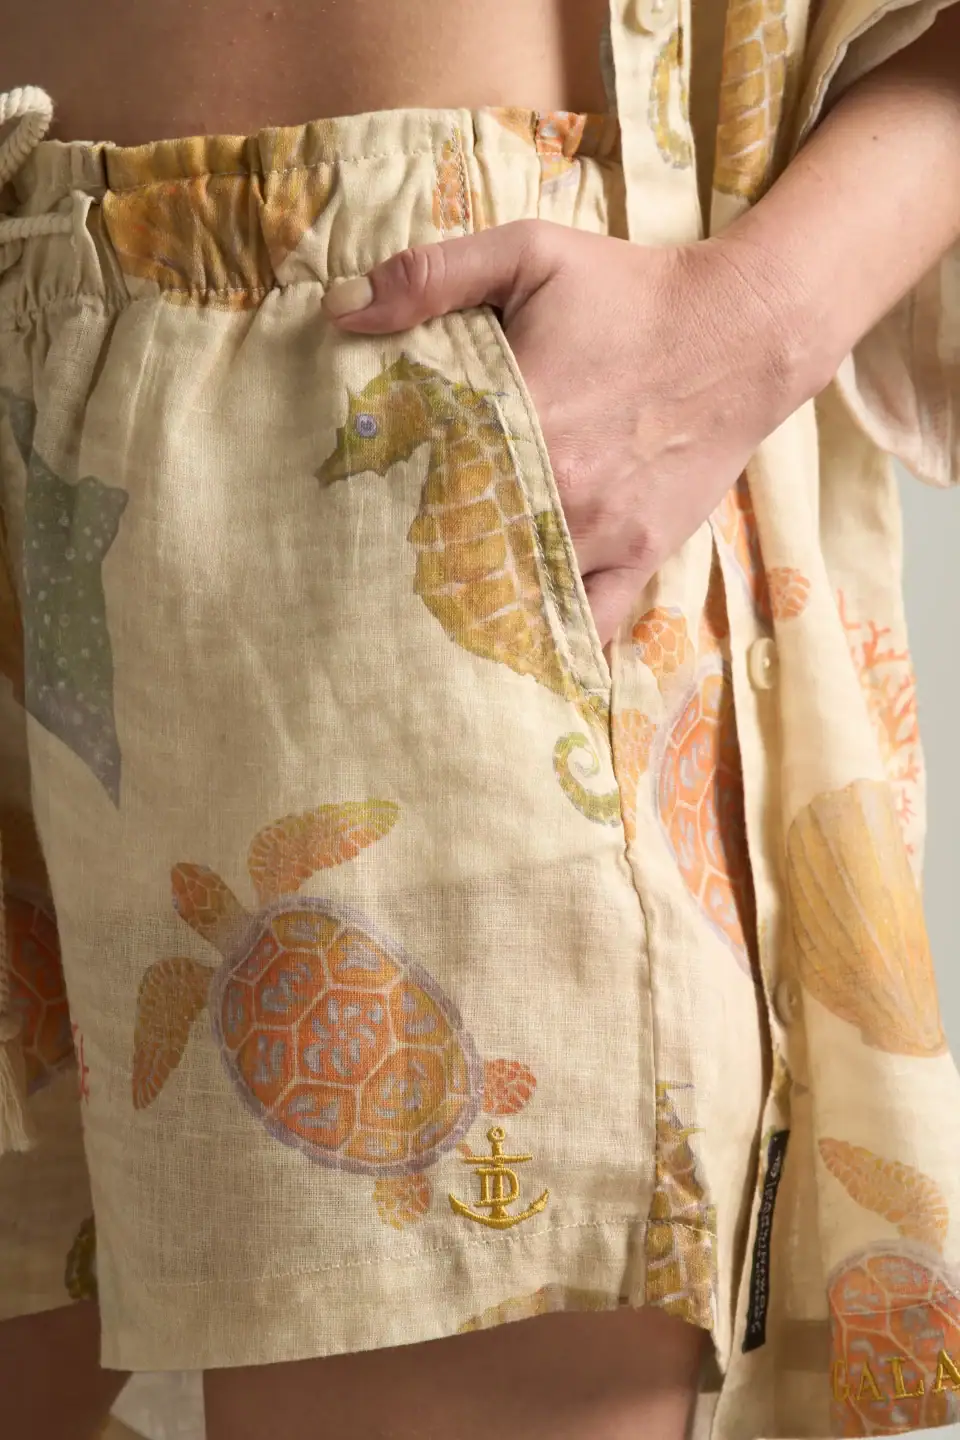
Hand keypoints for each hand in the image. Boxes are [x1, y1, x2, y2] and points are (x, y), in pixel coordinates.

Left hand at [323, 220, 809, 643]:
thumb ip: (432, 275)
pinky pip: (585, 625)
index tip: (347, 504)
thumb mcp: (530, 254)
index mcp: (520, 416)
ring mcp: (600, 533)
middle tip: (368, 571)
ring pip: (516, 597)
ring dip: (472, 608)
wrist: (746, 332)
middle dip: (413, 562)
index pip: (420, 478)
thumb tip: (340, 311)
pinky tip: (509, 644)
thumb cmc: (633, 291)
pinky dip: (546, 639)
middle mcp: (558, 490)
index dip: (376, 497)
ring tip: (426, 615)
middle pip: (457, 550)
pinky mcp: (637, 559)